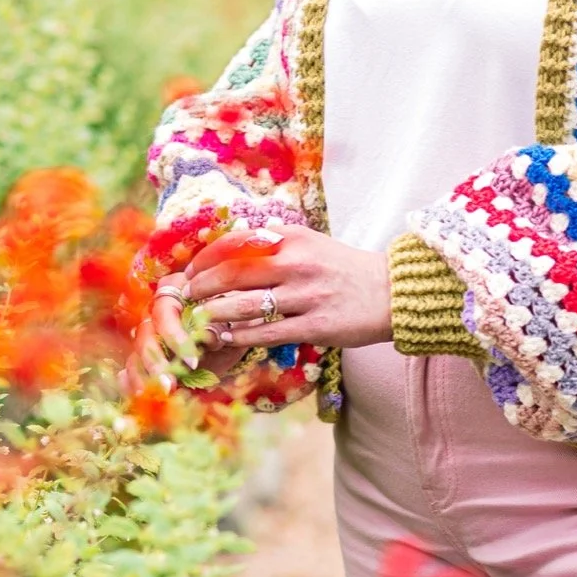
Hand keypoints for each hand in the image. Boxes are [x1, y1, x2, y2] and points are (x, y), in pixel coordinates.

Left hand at [180, 227, 392, 363]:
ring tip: (199, 320)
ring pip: (243, 306)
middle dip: (201, 287)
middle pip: (231, 274)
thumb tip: (232, 240)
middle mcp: (296, 263)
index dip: (205, 258)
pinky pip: (265, 333)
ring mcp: (304, 296)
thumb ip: (274, 240)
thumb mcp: (310, 242)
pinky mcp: (314, 326)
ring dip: (213, 314)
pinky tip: (225, 338)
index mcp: (292, 237)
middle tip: (186, 297)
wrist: (390, 292)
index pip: (235, 242)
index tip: (190, 270)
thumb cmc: (343, 268)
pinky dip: (239, 336)